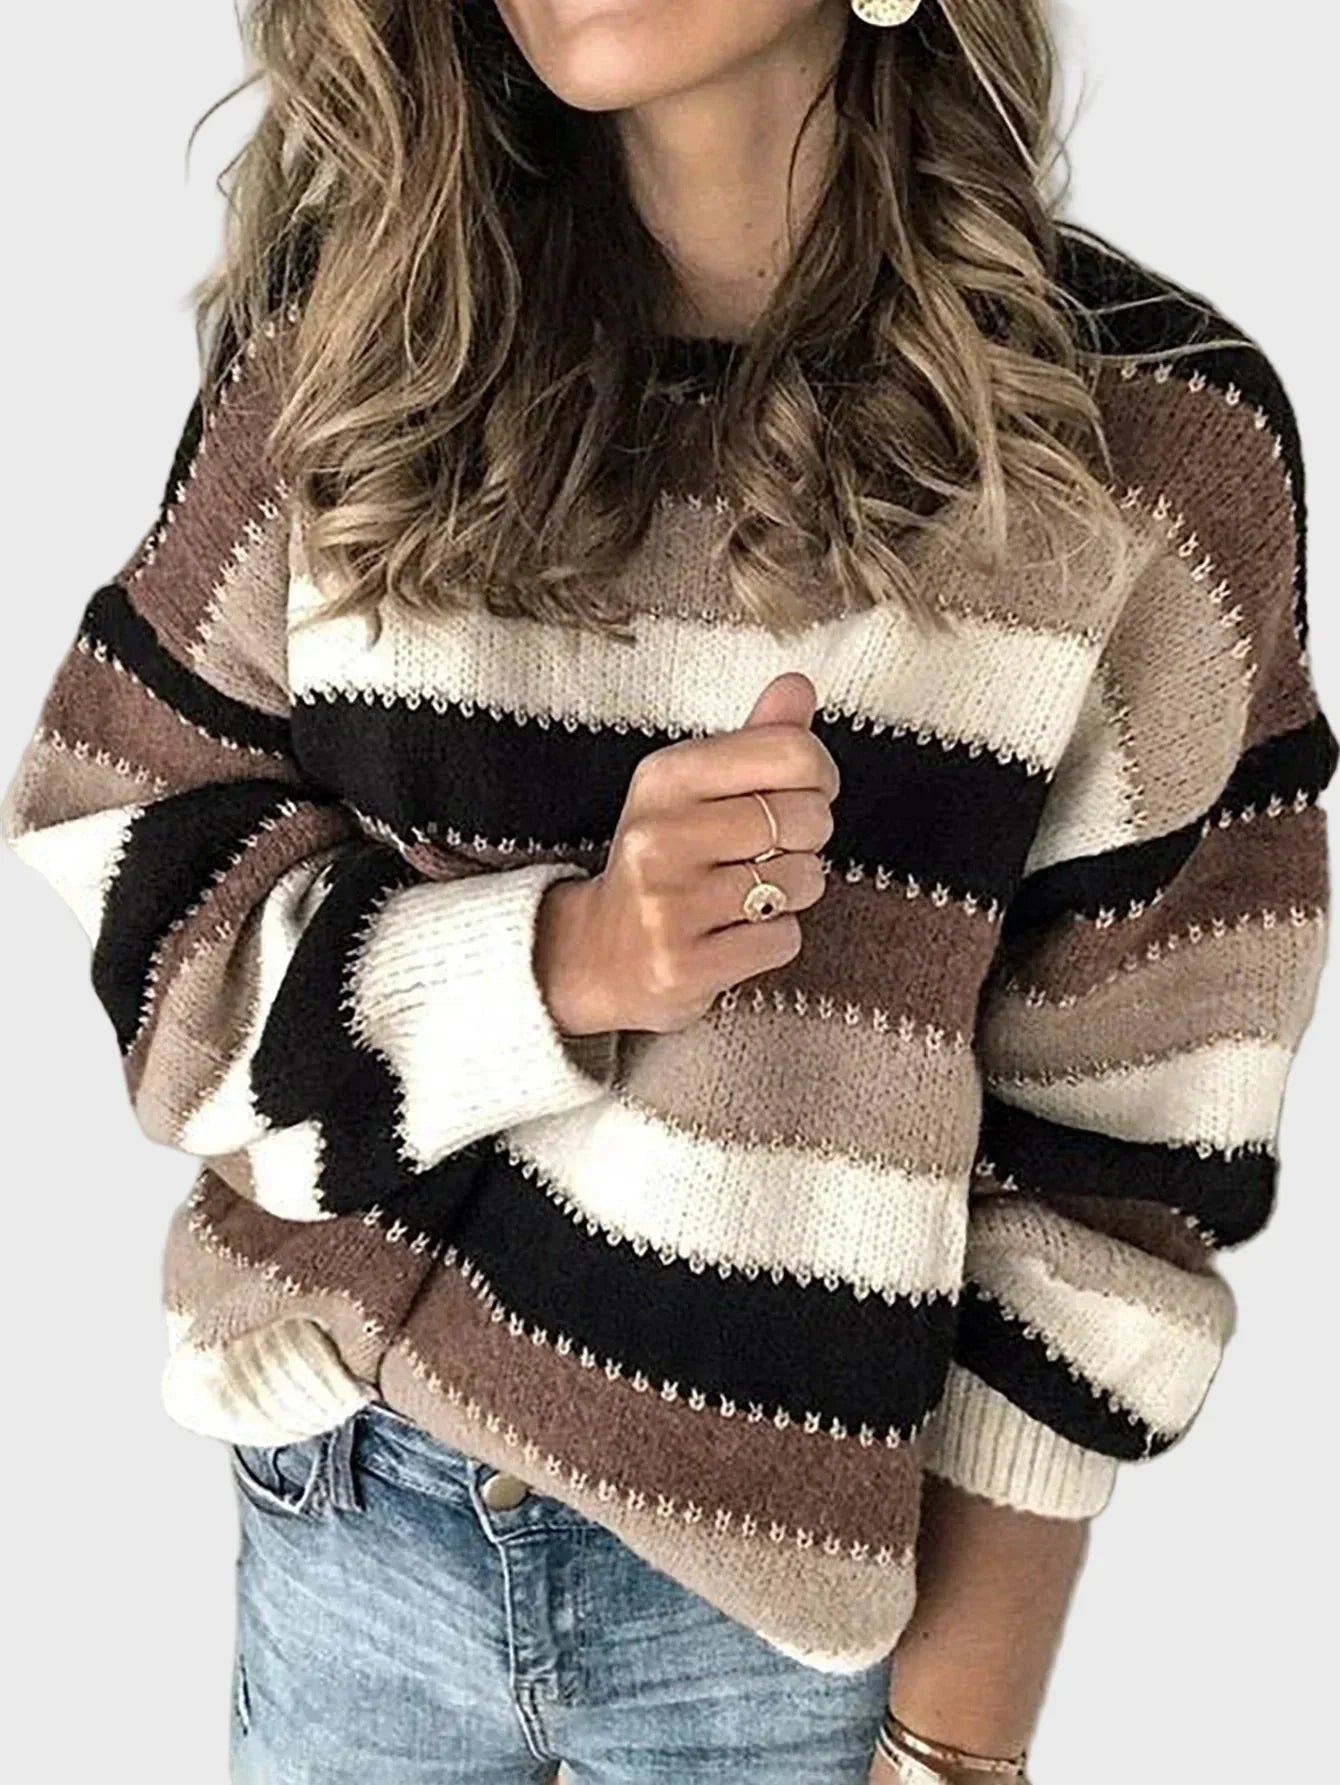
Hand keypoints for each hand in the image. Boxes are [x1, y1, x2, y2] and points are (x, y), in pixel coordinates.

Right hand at [534, 671, 837, 1035]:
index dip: (819, 776)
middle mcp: (661, 835)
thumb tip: (799, 685)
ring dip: (792, 893)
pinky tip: (732, 935)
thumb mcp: (693, 790)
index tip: (802, 794)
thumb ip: (753, 739)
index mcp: (665, 776)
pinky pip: (783, 939)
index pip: (792, 752)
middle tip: (768, 853)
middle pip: (807, 818)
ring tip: (745, 895)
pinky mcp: (683, 965)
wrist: (594, 954)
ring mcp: (668, 904)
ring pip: (802, 881)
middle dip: (806, 839)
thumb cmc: (664, 861)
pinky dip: (772, 940)